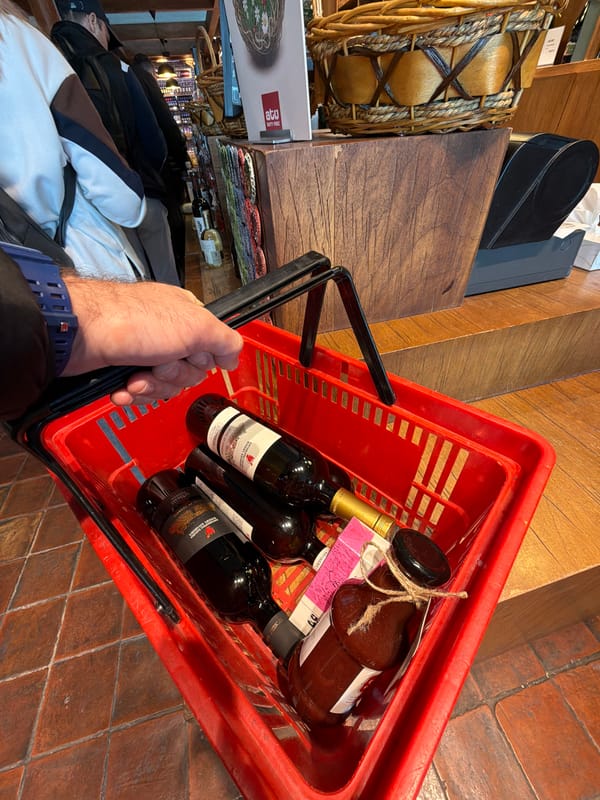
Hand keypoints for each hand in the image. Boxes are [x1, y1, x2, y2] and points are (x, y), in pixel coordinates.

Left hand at [62, 277, 242, 404]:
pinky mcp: (121, 368)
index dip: (200, 361)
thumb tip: (234, 358)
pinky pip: (138, 393)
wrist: (80, 333)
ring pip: (163, 387)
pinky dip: (130, 395)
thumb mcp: (196, 326)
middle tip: (155, 365)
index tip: (189, 358)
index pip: (211, 351)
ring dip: (149, 388)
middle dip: (171, 377)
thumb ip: (225, 341)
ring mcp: (143, 351)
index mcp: (187, 317)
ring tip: (132, 380)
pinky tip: (120, 391)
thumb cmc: (138, 323)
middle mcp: (167, 332)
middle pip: (188, 373)